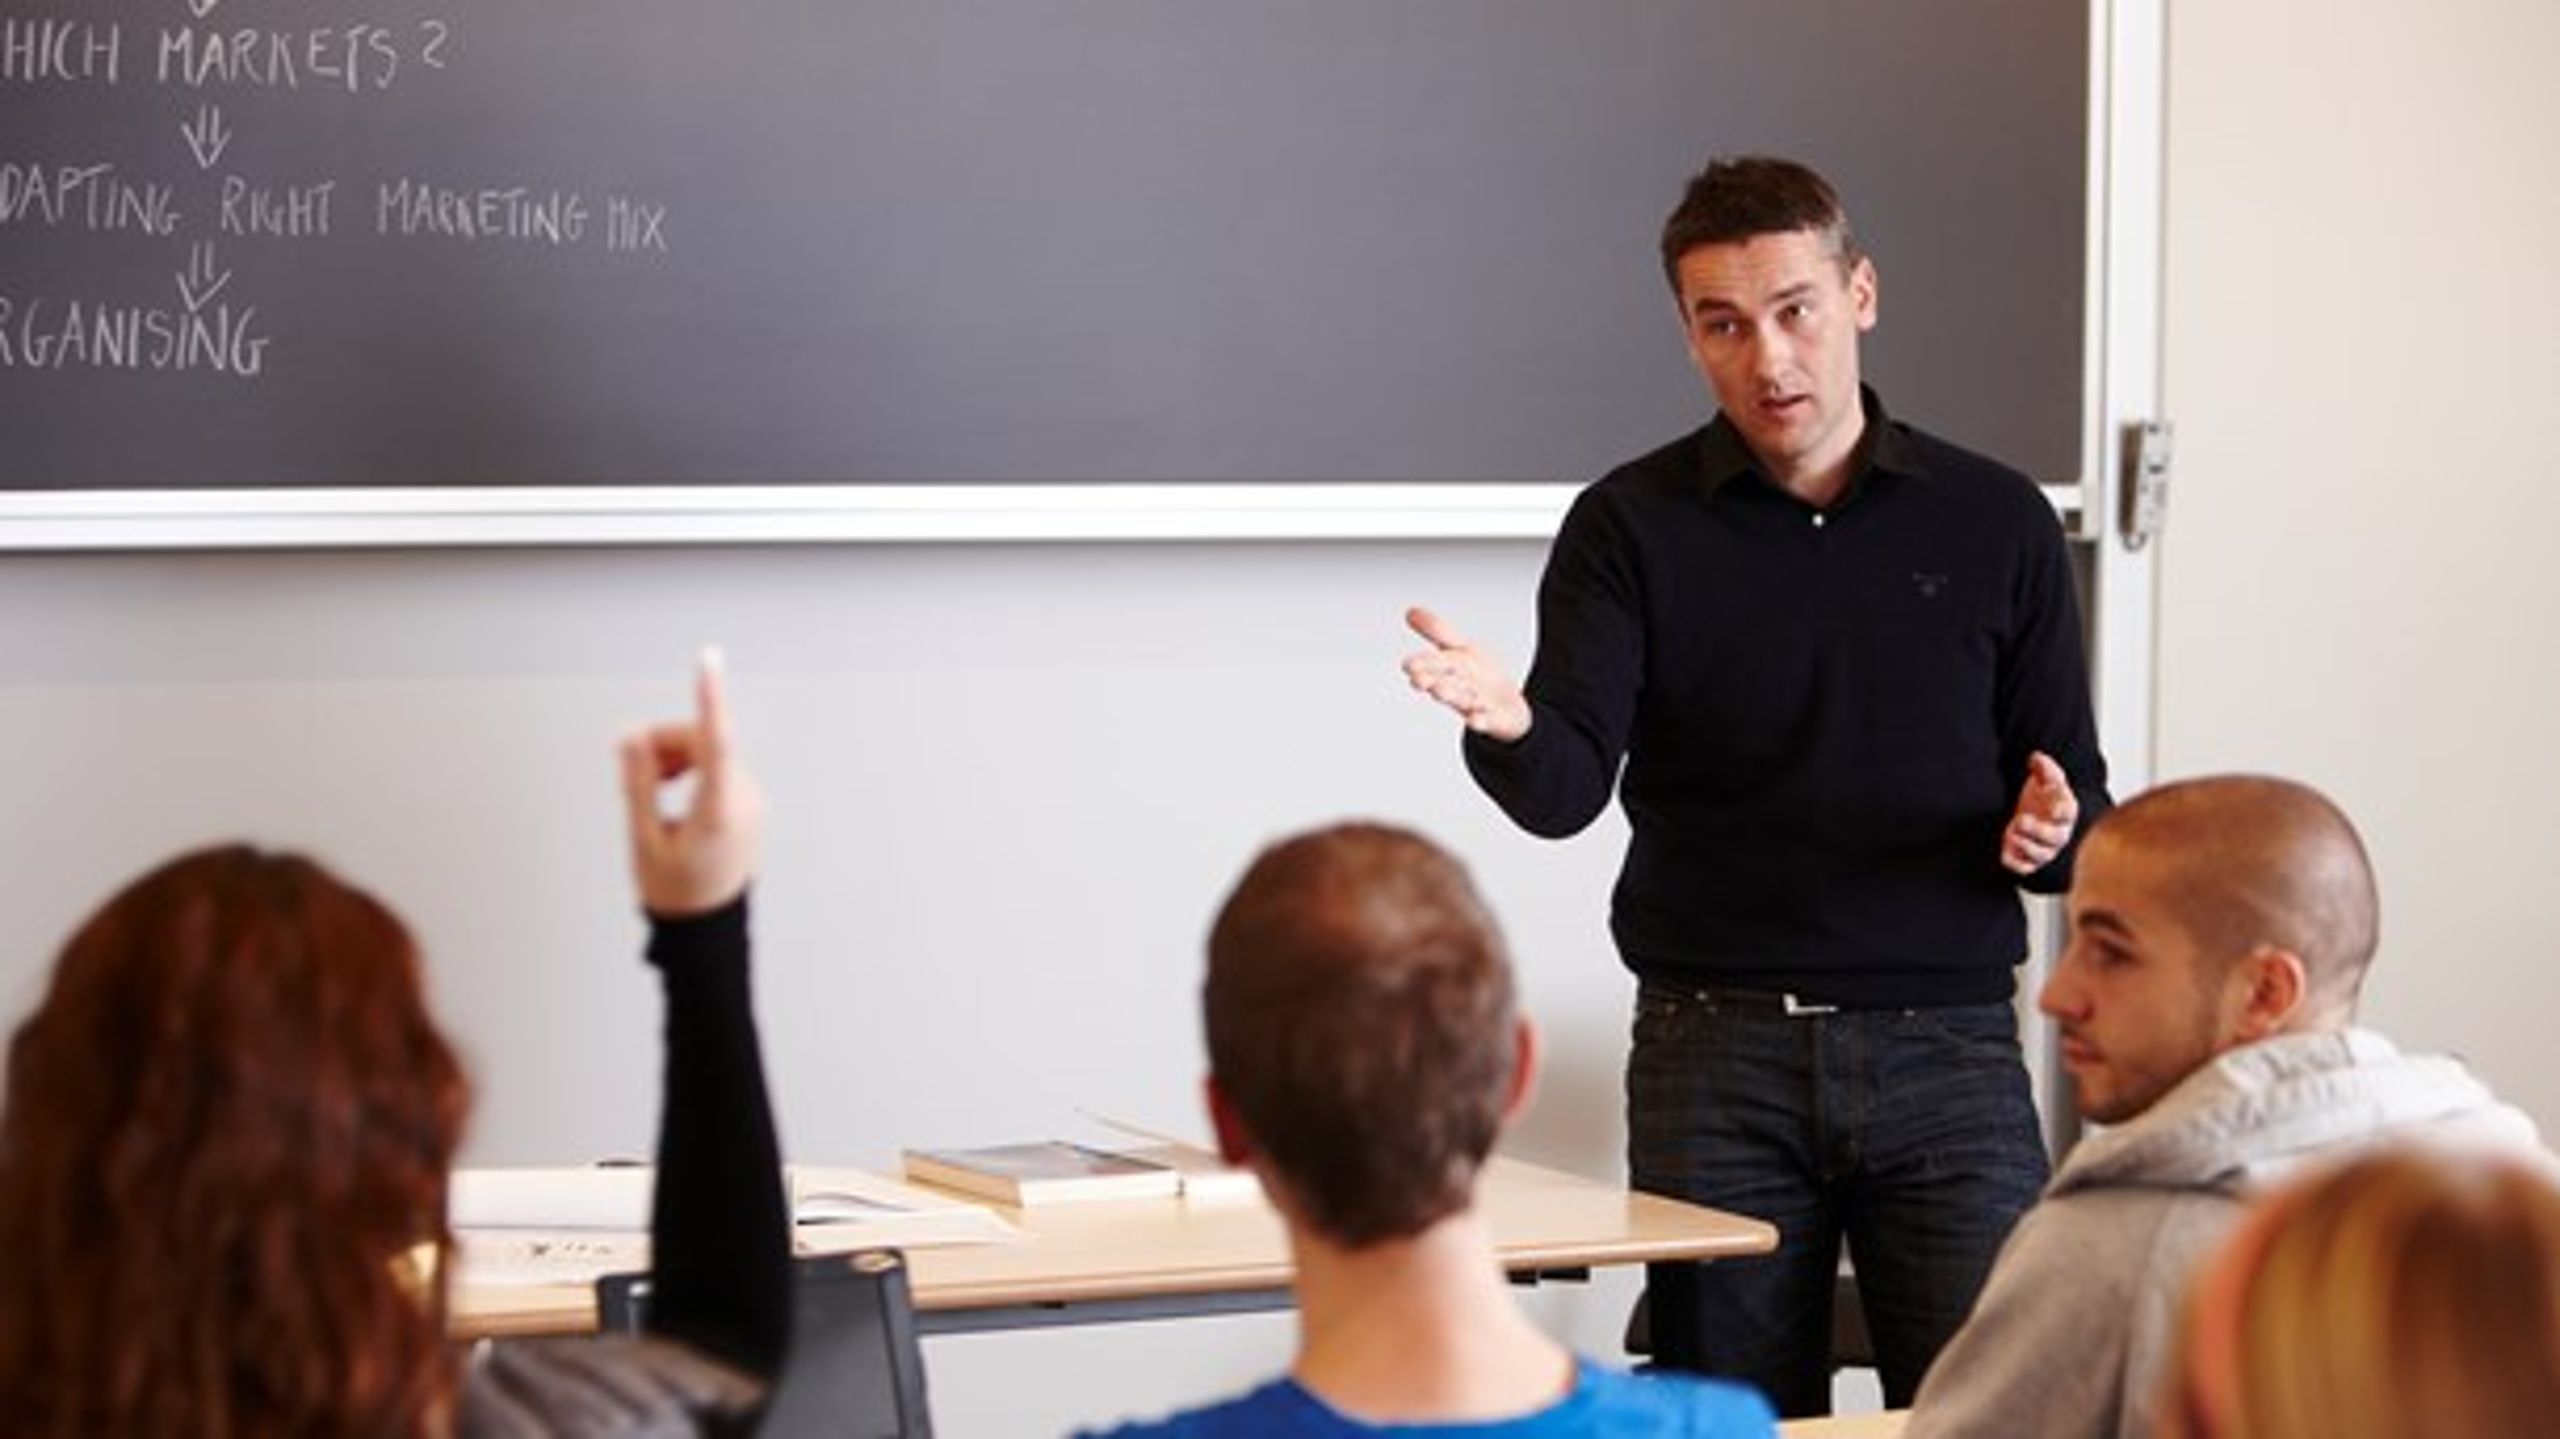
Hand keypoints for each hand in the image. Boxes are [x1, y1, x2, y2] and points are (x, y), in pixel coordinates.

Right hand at [619, 648, 764, 915]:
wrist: (706, 928)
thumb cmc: (674, 890)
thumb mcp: (644, 838)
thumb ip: (638, 783)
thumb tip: (631, 738)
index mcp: (720, 810)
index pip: (715, 741)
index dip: (709, 697)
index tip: (707, 660)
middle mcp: (744, 800)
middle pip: (704, 741)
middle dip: (664, 743)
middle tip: (629, 767)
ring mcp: (752, 801)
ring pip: (710, 751)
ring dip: (674, 756)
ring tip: (648, 787)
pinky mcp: (749, 803)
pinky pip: (719, 766)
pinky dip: (690, 768)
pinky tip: (668, 789)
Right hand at [1400, 606, 1532, 741]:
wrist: (1508, 707)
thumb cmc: (1479, 677)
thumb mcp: (1460, 648)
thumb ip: (1437, 631)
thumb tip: (1410, 611)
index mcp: (1449, 670)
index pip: (1434, 664)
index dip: (1422, 664)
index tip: (1408, 664)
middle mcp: (1458, 689)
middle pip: (1443, 683)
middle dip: (1431, 681)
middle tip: (1419, 679)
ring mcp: (1475, 706)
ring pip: (1460, 701)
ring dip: (1449, 696)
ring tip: (1440, 691)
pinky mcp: (1493, 719)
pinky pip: (1486, 721)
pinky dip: (1480, 721)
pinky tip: (1474, 720)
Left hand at [2001, 751, 2077, 874]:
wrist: (2034, 813)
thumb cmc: (2044, 799)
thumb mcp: (2046, 779)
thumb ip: (2044, 768)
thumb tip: (2037, 758)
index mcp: (2065, 811)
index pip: (2068, 812)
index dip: (2062, 810)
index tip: (2054, 808)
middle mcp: (2058, 833)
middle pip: (2054, 838)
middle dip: (2037, 830)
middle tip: (2020, 819)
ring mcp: (2045, 849)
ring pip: (2040, 855)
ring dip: (2025, 845)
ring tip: (2011, 832)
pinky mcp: (2028, 860)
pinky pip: (2024, 868)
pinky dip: (2014, 861)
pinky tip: (2005, 851)